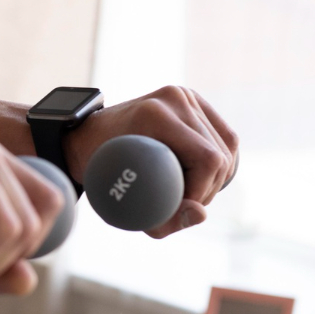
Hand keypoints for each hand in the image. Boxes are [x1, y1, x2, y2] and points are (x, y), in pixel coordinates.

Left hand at [66, 86, 238, 238]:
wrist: (86, 136)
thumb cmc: (98, 170)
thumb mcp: (120, 201)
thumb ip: (163, 219)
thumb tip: (201, 214)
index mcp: (155, 114)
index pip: (207, 160)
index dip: (203, 191)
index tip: (181, 208)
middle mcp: (174, 98)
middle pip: (220, 154)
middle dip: (208, 188)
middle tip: (183, 204)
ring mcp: (184, 95)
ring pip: (227, 145)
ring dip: (215, 176)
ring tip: (188, 190)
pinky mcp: (193, 99)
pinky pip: (225, 136)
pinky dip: (220, 161)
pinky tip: (201, 175)